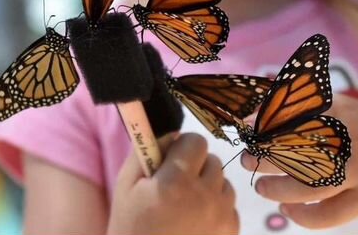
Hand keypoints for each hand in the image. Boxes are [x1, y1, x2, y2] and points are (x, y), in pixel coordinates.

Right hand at [108, 133, 238, 234]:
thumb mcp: (126, 187)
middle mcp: (205, 195)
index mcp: (176, 181)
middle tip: (176, 188)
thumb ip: (148, 150)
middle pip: (213, 160)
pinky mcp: (232, 230)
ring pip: (224, 182)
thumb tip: (174, 132)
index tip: (171, 162)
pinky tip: (196, 223)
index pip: (196, 141)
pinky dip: (217, 209)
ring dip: (209, 188)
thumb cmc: (130, 229)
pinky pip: (230, 205)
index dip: (183, 149)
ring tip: (186, 208)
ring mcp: (222, 215)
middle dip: (196, 168)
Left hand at [241, 94, 357, 229]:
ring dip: (281, 188)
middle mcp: (352, 139)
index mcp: (342, 110)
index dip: (268, 119)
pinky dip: (304, 215)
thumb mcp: (335, 105)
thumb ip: (298, 103)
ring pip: (315, 185)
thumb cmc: (357, 127)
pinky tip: (286, 208)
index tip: (245, 126)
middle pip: (303, 148)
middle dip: (268, 156)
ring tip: (261, 187)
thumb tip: (252, 106)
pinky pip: (331, 214)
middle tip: (247, 159)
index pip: (299, 113)